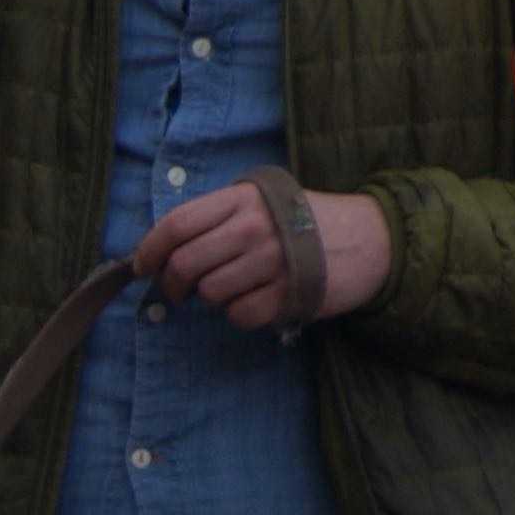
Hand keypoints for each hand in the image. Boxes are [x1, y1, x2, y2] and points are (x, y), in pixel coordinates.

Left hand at [133, 181, 392, 328]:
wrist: (373, 238)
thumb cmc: (307, 220)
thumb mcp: (263, 201)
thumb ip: (219, 218)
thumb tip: (161, 251)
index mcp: (244, 198)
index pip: (177, 224)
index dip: (149, 249)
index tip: (142, 266)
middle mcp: (254, 227)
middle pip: (185, 264)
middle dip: (173, 285)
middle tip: (179, 291)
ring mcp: (272, 262)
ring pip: (210, 293)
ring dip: (214, 298)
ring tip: (236, 287)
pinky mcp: (287, 294)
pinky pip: (239, 315)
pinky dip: (242, 314)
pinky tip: (261, 298)